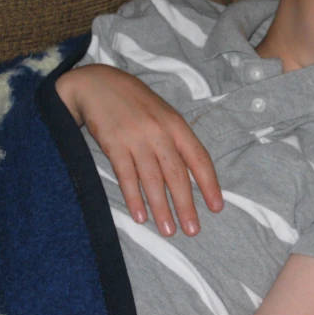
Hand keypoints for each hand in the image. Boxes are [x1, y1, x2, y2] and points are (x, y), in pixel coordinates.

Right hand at [56, 64, 222, 236]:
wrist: (97, 83)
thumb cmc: (134, 101)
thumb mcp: (162, 113)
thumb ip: (175, 138)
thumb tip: (190, 173)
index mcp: (176, 124)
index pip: (198, 158)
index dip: (209, 184)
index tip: (216, 207)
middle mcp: (159, 132)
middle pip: (176, 174)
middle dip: (186, 205)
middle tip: (192, 230)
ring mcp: (136, 138)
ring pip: (152, 180)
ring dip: (161, 208)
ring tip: (168, 230)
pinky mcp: (113, 145)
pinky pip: (126, 177)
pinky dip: (134, 198)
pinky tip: (141, 216)